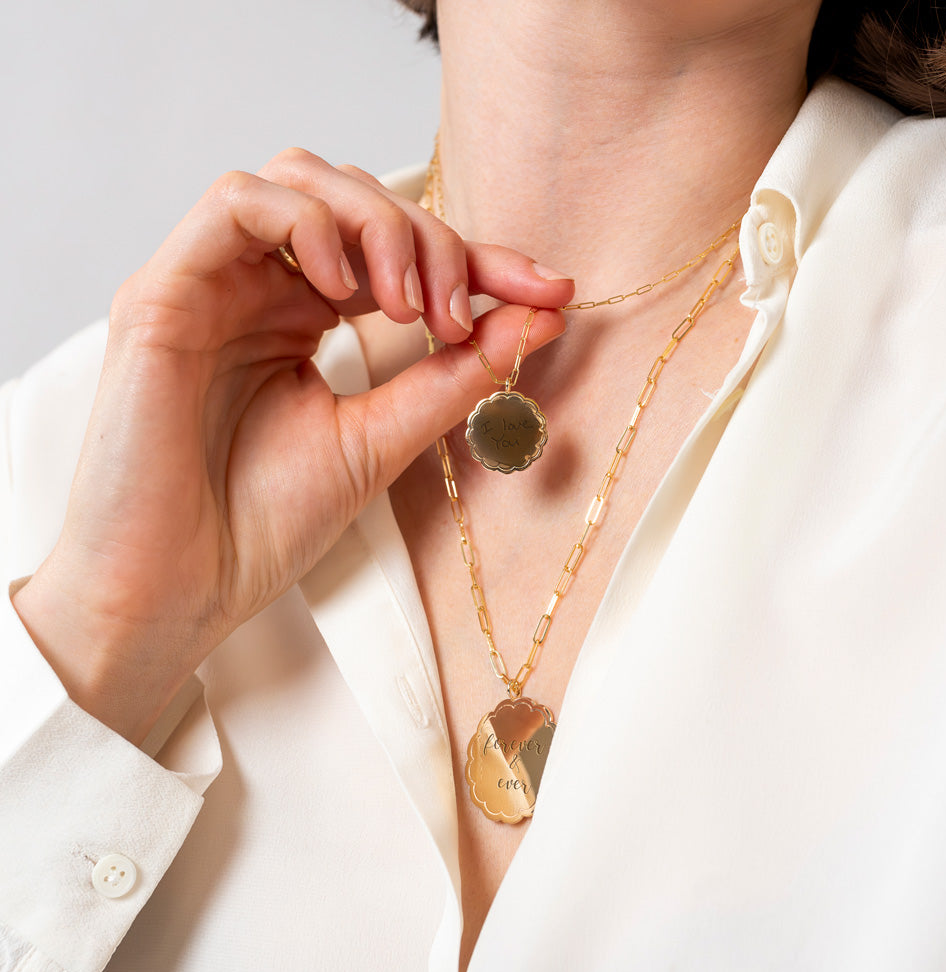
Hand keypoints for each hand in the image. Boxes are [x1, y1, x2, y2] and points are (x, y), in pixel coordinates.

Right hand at [12, 148, 573, 742]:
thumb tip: (540, 317)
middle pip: (357, 200)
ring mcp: (213, 284)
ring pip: (301, 179)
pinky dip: (308, 222)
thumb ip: (456, 374)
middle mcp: (260, 290)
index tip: (550, 292)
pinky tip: (342, 289)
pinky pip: (238, 202)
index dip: (481, 261)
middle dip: (430, 242)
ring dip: (376, 225)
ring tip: (407, 308)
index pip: (400, 256)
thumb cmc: (265, 523)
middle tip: (456, 318)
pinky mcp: (165, 290)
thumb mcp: (383, 439)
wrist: (180, 589)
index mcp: (304, 320)